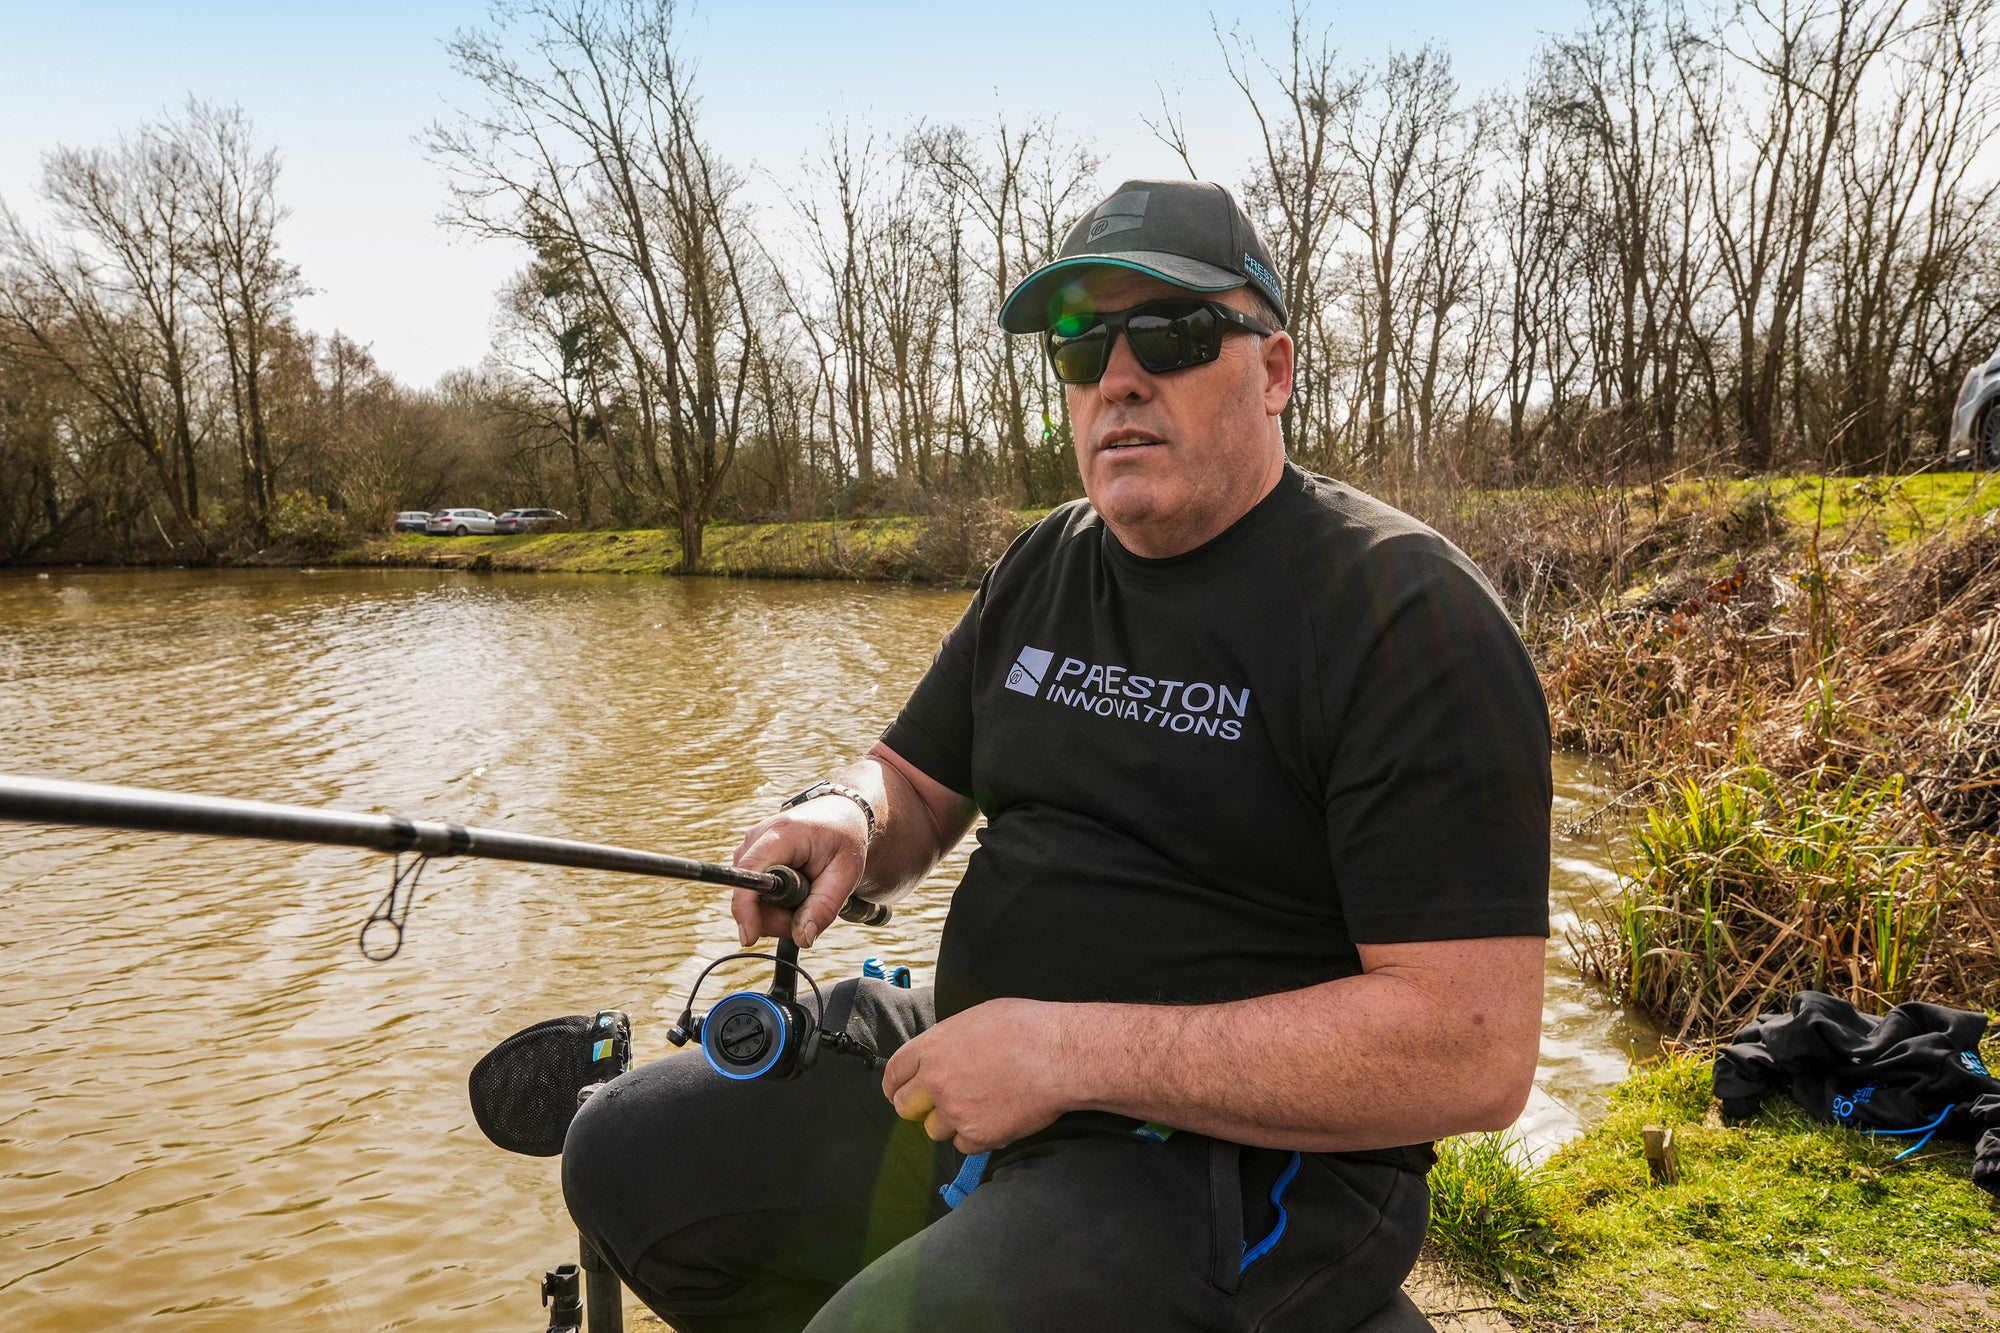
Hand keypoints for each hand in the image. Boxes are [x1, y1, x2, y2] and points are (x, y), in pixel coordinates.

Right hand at [730, 796, 868, 947]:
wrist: (839, 815)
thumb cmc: (844, 839)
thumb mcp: (846, 873)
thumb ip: (825, 906)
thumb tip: (803, 939)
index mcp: (781, 834)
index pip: (751, 873)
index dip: (745, 908)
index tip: (749, 938)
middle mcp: (756, 838)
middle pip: (751, 897)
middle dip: (780, 917)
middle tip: (812, 910)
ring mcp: (749, 848)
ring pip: (752, 900)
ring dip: (779, 911)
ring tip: (808, 894)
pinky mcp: (749, 858)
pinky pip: (754, 895)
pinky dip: (774, 904)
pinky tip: (796, 891)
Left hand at [881, 998, 1079, 1153]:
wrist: (1061, 1056)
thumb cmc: (1028, 1028)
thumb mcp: (978, 1018)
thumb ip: (950, 1040)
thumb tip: (944, 1053)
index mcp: (933, 1047)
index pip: (895, 1073)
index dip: (895, 1085)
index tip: (898, 1092)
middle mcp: (937, 1080)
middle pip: (905, 1107)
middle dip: (917, 1107)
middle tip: (936, 1105)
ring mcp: (956, 1110)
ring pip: (934, 1129)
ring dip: (951, 1123)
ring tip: (980, 1106)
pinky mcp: (978, 1135)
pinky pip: (963, 1145)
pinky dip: (976, 1136)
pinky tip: (996, 1118)